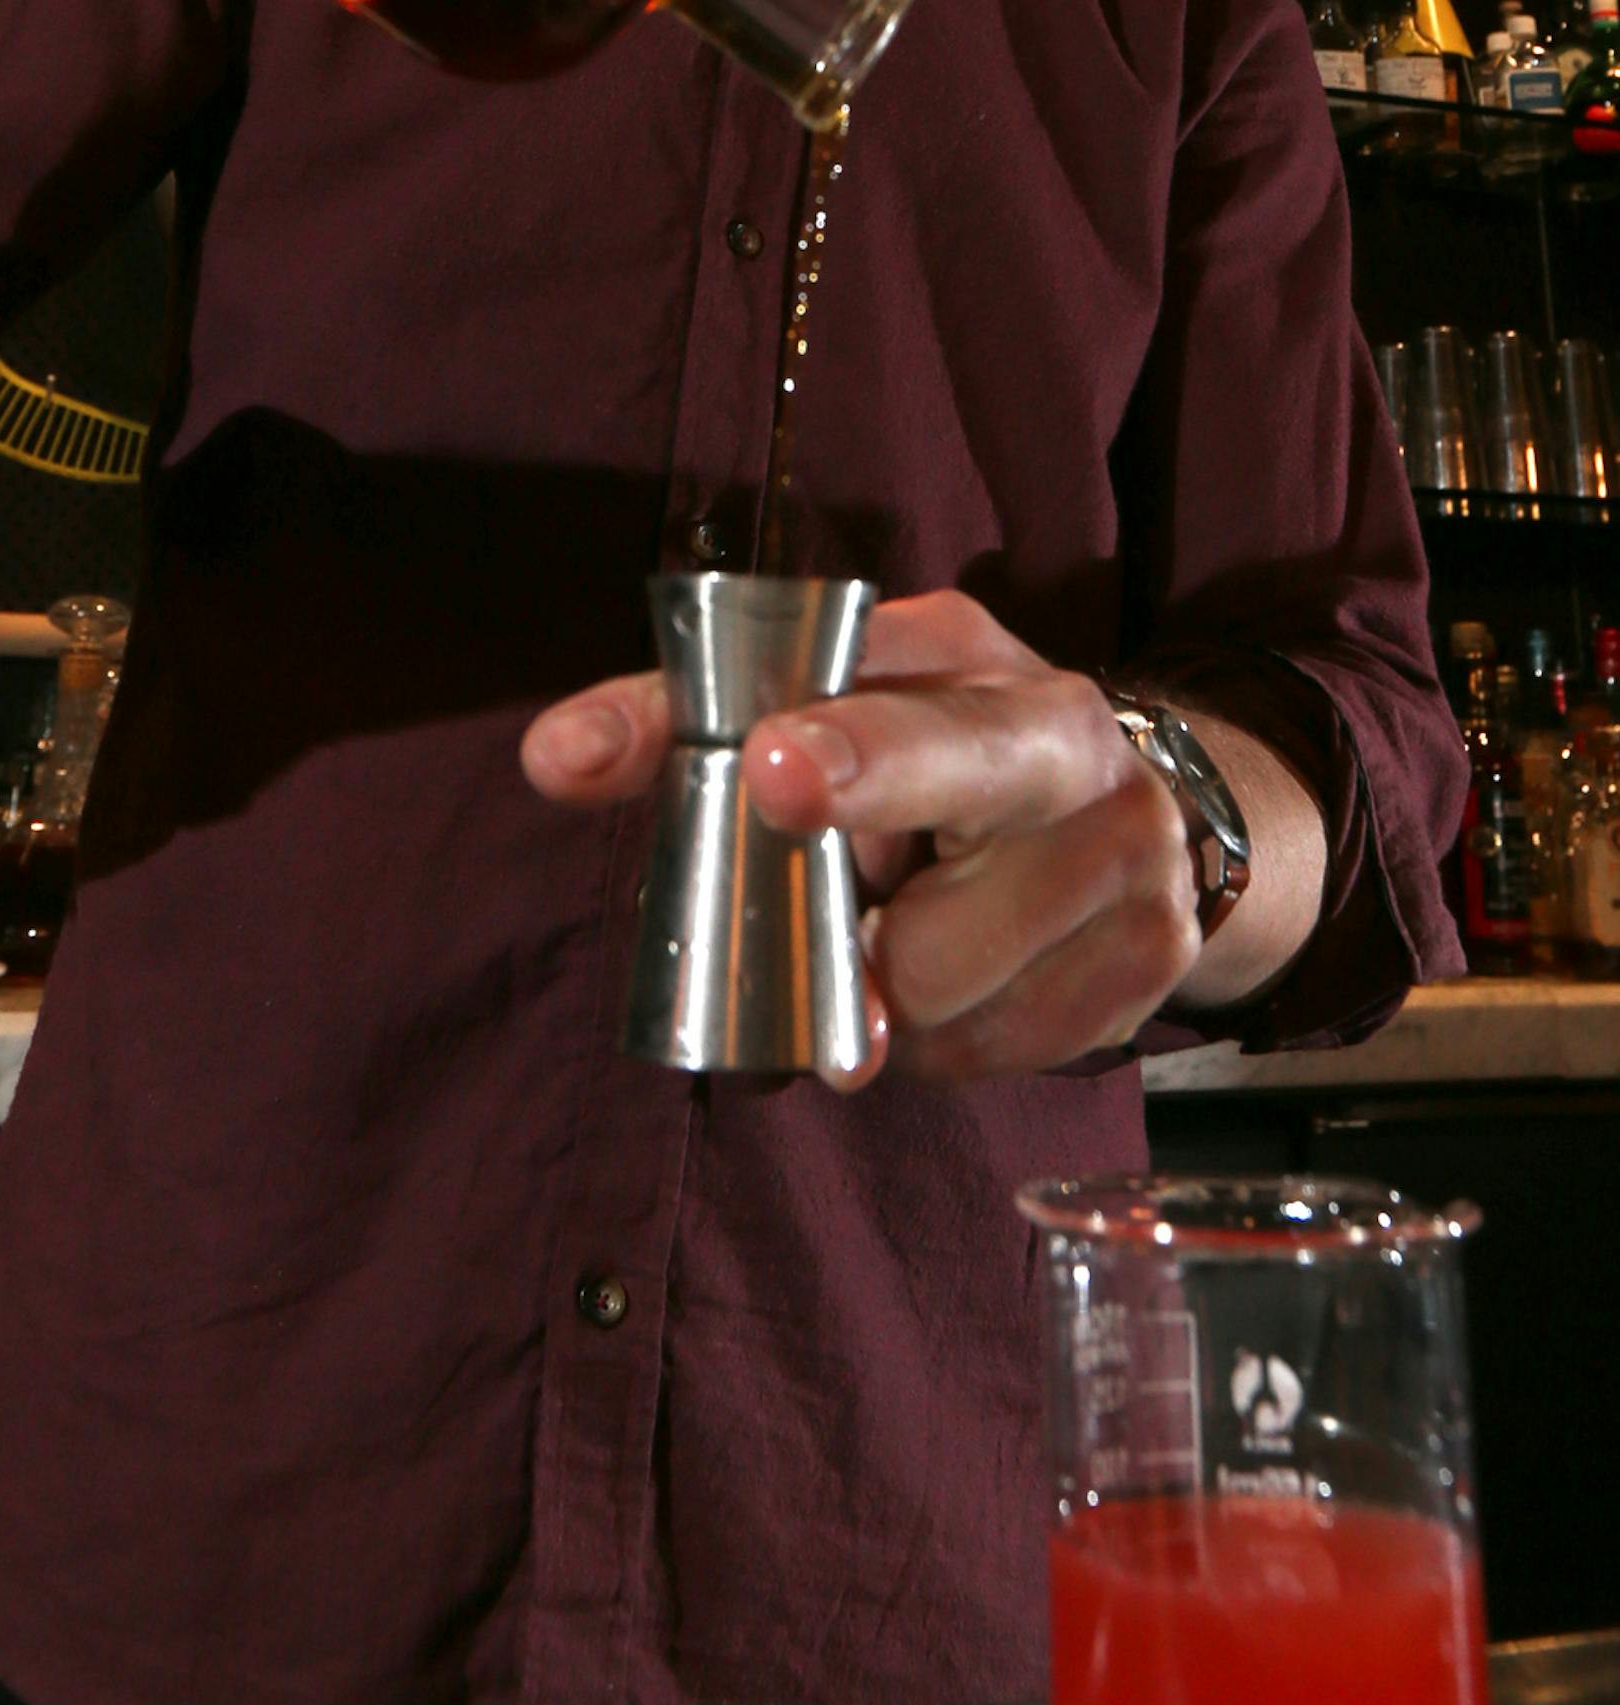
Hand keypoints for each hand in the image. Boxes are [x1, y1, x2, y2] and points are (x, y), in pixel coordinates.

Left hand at [521, 589, 1201, 1086]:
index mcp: (966, 658)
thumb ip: (679, 725)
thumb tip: (553, 759)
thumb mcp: (818, 707)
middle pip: (964, 806)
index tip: (770, 769)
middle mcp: (1065, 737)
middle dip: (878, 863)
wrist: (1124, 801)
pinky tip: (948, 982)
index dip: (842, 743)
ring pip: (945, 972)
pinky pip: (990, 1047)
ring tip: (885, 936)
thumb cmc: (923, 750)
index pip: (896, 692)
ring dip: (876, 986)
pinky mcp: (1150, 959)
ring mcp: (1126, 851)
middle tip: (820, 964)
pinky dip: (935, 1040)